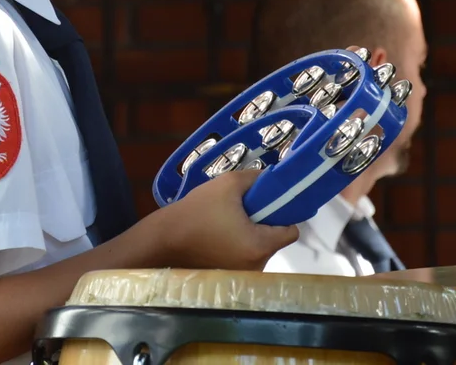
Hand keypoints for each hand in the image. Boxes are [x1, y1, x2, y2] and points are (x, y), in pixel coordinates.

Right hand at [160, 169, 298, 270]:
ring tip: (227, 221)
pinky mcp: (229, 278)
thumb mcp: (228, 184)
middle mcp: (256, 266)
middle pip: (273, 240)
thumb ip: (255, 178)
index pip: (291, 232)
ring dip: (249, 235)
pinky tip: (219, 235)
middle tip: (243, 209)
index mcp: (260, 246)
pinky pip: (243, 258)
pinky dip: (237, 246)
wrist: (163, 240)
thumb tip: (270, 177)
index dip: (284, 214)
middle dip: (263, 223)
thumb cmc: (197, 212)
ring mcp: (242, 275)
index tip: (269, 203)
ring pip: (258, 249)